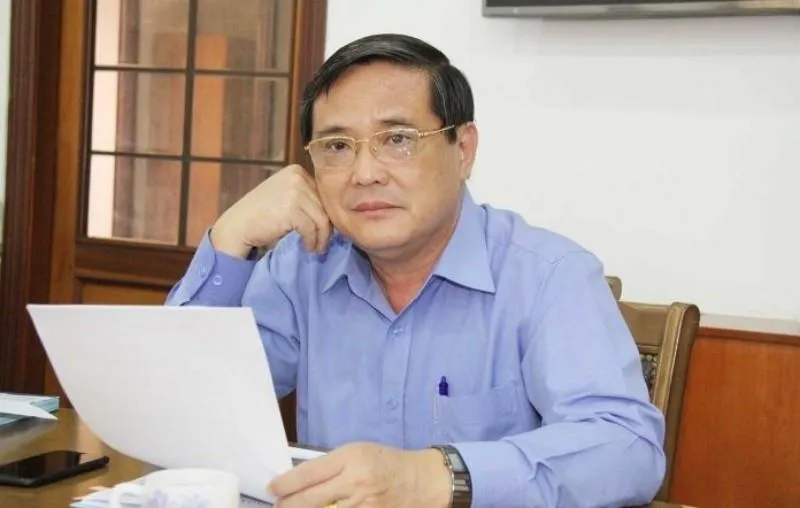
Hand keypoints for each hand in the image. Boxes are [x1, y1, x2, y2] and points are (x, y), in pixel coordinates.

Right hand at [210, 164, 331, 257]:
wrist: (238, 225)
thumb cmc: (262, 214)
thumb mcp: (285, 195)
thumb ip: (306, 197)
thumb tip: (334, 211)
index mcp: (296, 170)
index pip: (323, 193)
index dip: (326, 213)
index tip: (324, 229)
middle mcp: (296, 177)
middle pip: (325, 206)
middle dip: (326, 228)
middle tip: (323, 243)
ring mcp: (294, 192)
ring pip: (321, 219)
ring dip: (321, 237)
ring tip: (316, 247)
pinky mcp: (291, 210)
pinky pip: (311, 229)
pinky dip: (311, 241)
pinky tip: (307, 247)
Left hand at [268, 442, 451, 507]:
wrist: (422, 482)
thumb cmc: (387, 462)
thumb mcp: (358, 452)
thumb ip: (331, 464)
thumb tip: (299, 479)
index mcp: (351, 458)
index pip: (309, 474)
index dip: (285, 484)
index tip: (272, 488)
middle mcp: (355, 482)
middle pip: (310, 500)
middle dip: (288, 505)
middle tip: (278, 505)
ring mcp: (363, 506)